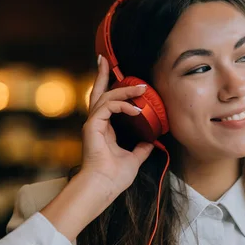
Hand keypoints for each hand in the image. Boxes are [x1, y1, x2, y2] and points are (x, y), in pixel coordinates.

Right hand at [79, 55, 154, 193]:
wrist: (104, 186)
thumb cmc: (114, 177)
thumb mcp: (134, 158)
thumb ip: (141, 148)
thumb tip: (152, 141)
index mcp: (104, 129)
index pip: (106, 103)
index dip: (112, 89)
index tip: (116, 75)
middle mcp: (96, 123)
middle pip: (98, 92)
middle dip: (102, 74)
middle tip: (104, 58)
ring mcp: (93, 124)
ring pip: (106, 96)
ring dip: (125, 90)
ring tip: (142, 88)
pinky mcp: (92, 125)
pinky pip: (108, 106)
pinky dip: (123, 104)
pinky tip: (136, 109)